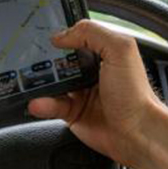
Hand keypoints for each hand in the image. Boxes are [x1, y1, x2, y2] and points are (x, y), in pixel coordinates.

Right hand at [28, 19, 163, 166]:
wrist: (138, 134)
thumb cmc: (135, 95)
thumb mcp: (120, 51)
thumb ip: (92, 34)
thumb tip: (61, 35)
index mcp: (101, 54)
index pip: (75, 37)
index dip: (60, 35)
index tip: (42, 35)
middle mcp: (89, 72)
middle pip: (57, 60)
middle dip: (42, 60)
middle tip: (30, 60)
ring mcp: (78, 93)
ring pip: (50, 83)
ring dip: (38, 83)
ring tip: (31, 83)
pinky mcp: (71, 113)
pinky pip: (49, 105)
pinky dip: (41, 104)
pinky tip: (38, 103)